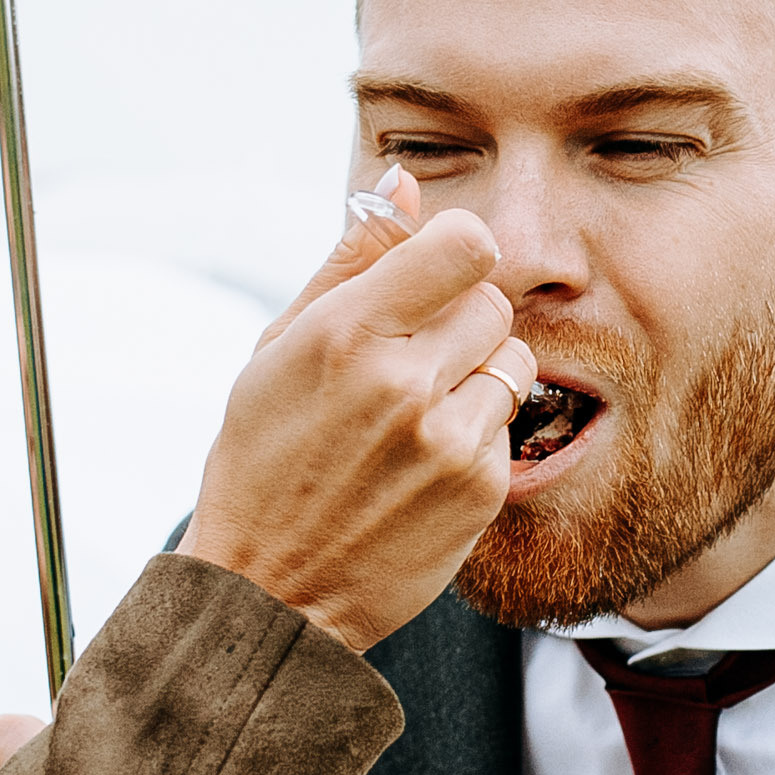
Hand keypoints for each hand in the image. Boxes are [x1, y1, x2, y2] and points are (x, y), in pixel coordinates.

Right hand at [181, 169, 534, 651]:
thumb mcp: (278, 351)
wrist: (270, 592)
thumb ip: (349, 263)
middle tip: (410, 365)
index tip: (435, 279)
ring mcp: (446, 439)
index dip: (457, 255)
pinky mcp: (477, 488)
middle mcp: (401, 381)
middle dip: (459, 324)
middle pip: (492, 301)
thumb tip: (402, 182)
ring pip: (511, 362)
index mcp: (345, 332)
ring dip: (476, 379)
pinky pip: (506, 424)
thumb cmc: (263, 462)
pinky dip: (475, 436)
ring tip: (416, 417)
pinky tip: (420, 465)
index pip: (466, 244)